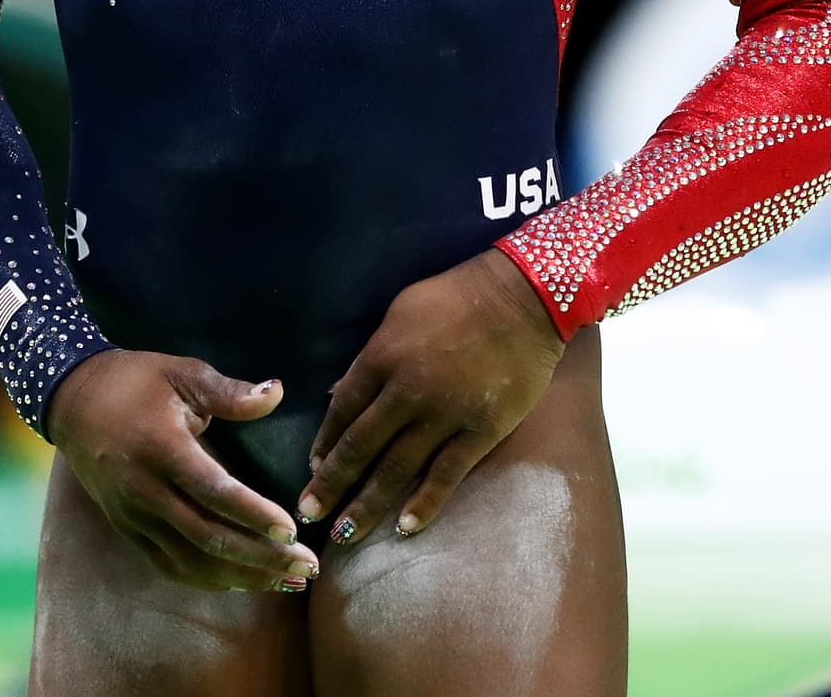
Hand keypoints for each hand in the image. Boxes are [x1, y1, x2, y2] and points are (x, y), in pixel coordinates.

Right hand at [45, 350, 321, 592]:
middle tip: (307, 567)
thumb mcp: (181, 372)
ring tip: (286, 582)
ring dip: (241, 576)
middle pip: (208, 537)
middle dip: (260, 557)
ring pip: (191, 561)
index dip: (253, 514)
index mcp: (162, 449)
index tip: (291, 529)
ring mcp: (133, 515)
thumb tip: (278, 392)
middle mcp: (145, 490)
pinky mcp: (127, 528)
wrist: (72, 400)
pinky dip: (207, 578)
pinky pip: (169, 565)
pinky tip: (240, 582)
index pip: (214, 491)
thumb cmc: (134, 380)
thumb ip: (229, 391)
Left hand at [297, 248, 564, 543]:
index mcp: (383, 355)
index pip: (344, 409)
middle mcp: (406, 390)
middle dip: (333, 483)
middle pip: (361, 446)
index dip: (325, 442)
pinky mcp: (480, 431)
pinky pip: (446, 475)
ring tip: (344, 534)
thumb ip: (371, 357)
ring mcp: (444, 414)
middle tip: (309, 513)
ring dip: (367, 504)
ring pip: (396, 469)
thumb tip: (340, 393)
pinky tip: (404, 529)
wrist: (521, 297)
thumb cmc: (456, 297)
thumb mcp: (400, 312)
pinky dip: (424, 504)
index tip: (311, 469)